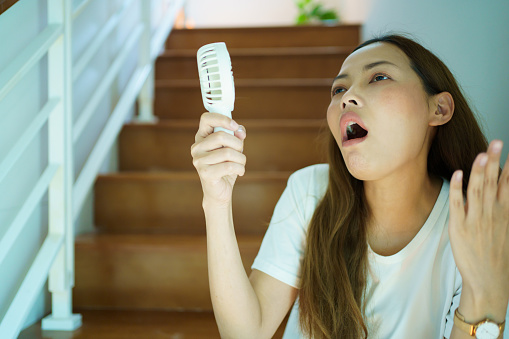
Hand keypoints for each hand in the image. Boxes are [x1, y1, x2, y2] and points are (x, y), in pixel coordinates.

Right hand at [191, 112, 246, 207]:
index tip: (235, 126)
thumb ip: (237, 136)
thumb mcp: (233, 148)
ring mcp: (199, 161)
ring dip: (241, 159)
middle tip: (240, 152)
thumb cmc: (226, 167)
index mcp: (201, 137)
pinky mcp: (205, 173)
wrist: (219, 192)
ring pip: (228, 152)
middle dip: (238, 144)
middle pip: (221, 136)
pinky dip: (240, 168)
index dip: (222, 119)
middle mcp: (196, 148)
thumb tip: (240, 131)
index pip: (206, 119)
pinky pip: (229, 166)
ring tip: (240, 164)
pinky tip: (240, 172)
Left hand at [449, 140, 508, 320]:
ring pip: (478, 191)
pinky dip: (459, 189)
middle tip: (497, 142)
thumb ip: (501, 211)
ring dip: (479, 171)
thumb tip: (498, 192)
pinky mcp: (459, 228)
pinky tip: (459, 174)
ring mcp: (475, 220)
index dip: (508, 168)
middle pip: (493, 183)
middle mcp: (491, 214)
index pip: (507, 186)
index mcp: (504, 214)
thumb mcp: (503, 230)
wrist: (489, 281)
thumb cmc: (494, 255)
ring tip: (481, 154)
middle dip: (495, 162)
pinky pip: (458, 205)